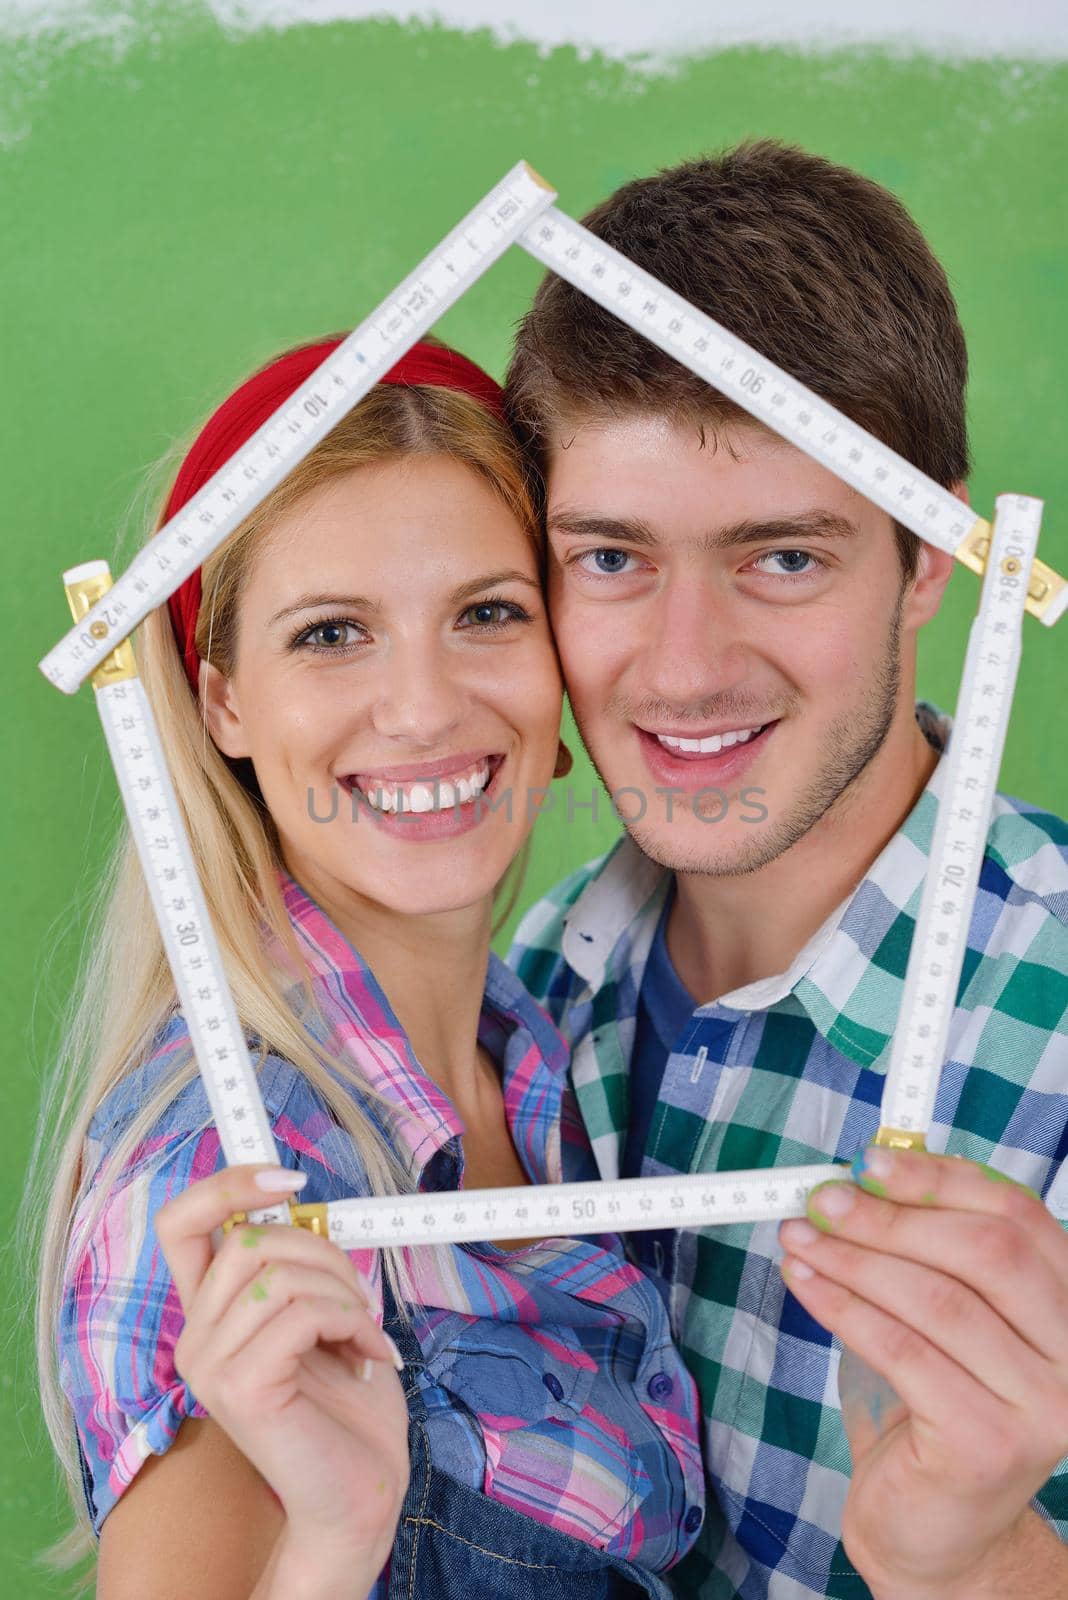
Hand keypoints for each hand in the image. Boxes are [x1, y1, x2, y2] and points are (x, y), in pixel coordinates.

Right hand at [156, 1164, 409, 1570]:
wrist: (361, 1490)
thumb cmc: (349, 1403)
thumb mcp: (321, 1313)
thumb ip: (296, 1266)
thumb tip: (299, 1205)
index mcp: (211, 1313)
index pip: (181, 1224)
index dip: (228, 1185)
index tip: (289, 1181)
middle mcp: (195, 1338)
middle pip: (247, 1240)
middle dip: (323, 1253)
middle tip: (358, 1299)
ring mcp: (210, 1367)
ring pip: (280, 1273)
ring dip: (344, 1293)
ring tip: (365, 1334)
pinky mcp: (240, 1389)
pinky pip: (300, 1314)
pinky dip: (351, 1323)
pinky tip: (369, 1356)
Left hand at [777, 1148, 1067, 1595]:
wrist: (941, 1528)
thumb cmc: (940, 1402)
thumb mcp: (950, 1312)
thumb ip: (929, 1246)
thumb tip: (863, 1176)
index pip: (1018, 1214)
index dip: (940, 1177)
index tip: (870, 1162)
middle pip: (984, 1251)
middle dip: (892, 1216)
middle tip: (824, 1200)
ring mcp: (1041, 1406)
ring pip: (937, 1299)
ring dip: (854, 1258)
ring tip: (799, 1237)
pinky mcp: (987, 1444)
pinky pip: (902, 1351)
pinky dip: (842, 1307)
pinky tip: (805, 1284)